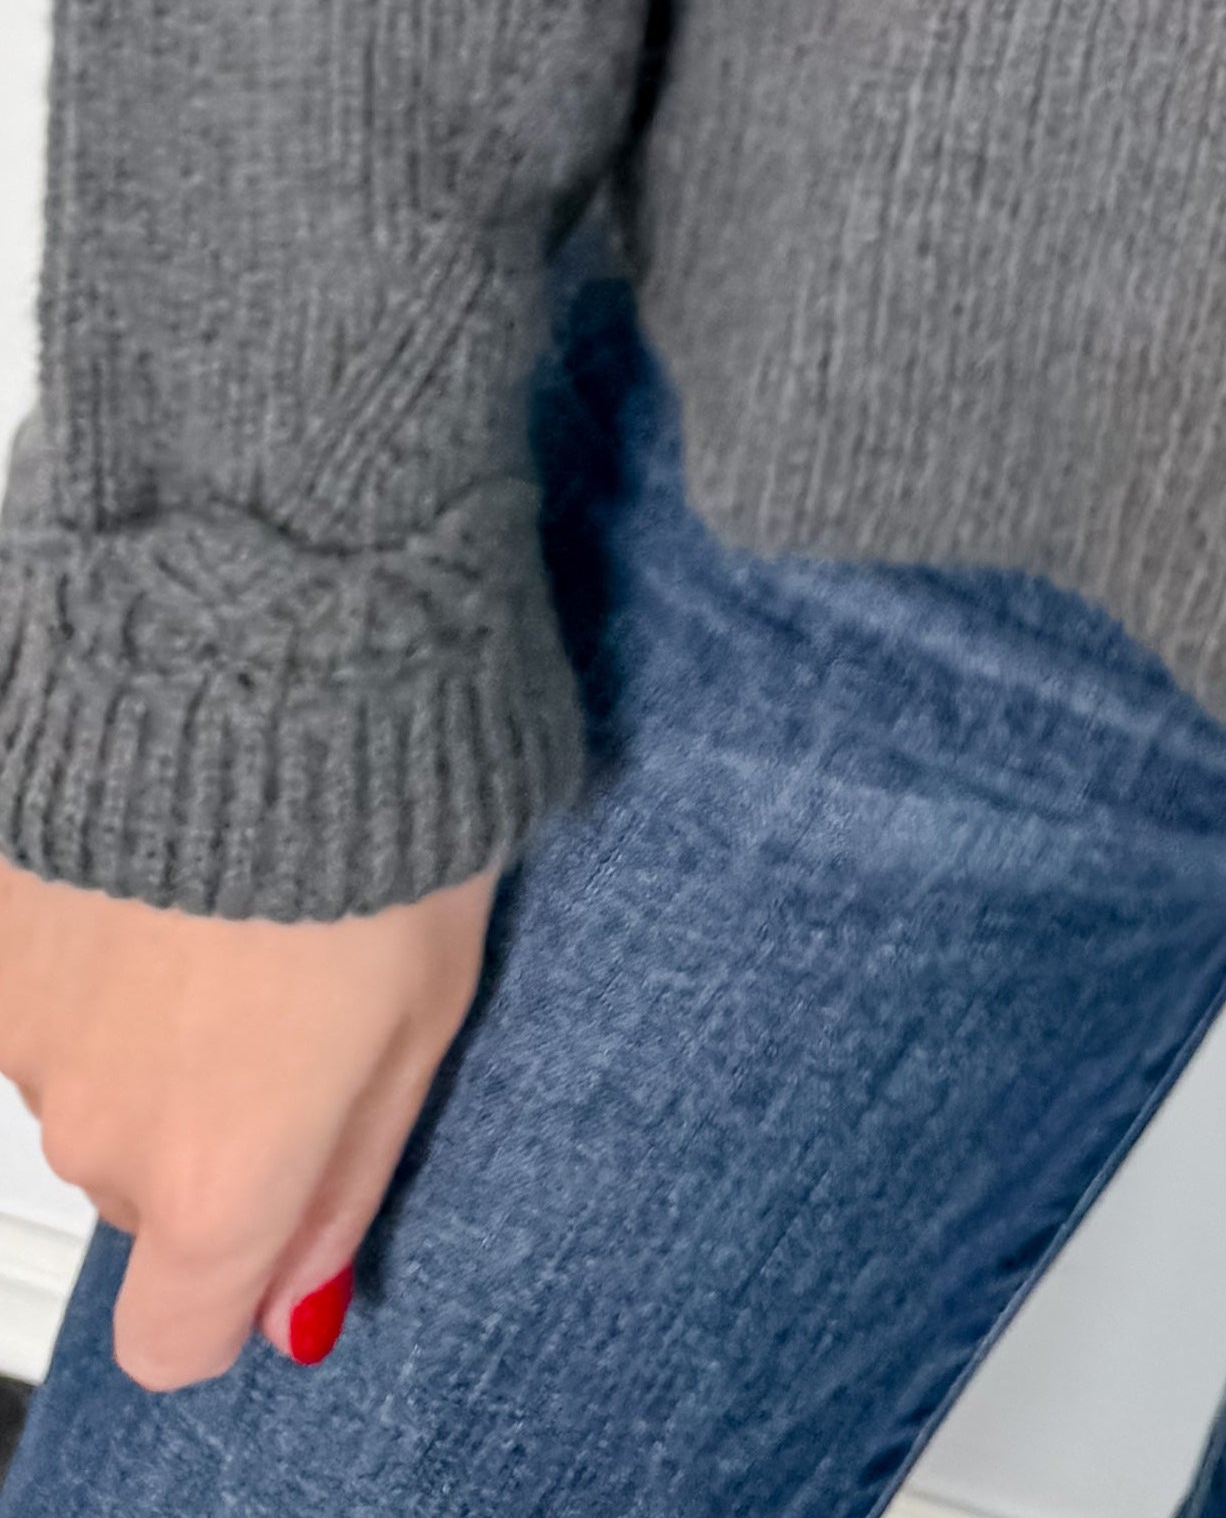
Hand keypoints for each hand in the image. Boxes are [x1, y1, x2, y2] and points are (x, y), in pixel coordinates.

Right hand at [0, 852, 493, 1389]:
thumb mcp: (431, 1005)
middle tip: (299, 981)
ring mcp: (25, 1032)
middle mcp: (100, 1131)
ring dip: (148, 1016)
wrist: (262, 641)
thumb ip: (350, 1172)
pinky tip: (161, 848)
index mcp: (219, 1173)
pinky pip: (39, 983)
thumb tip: (295, 1310)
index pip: (173, 1338)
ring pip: (86, 1076)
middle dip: (210, 1116)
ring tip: (238, 887)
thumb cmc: (387, 810)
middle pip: (142, 1183)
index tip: (278, 1209)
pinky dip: (91, 940)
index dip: (231, 1282)